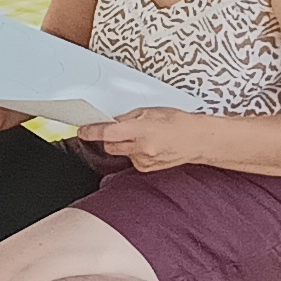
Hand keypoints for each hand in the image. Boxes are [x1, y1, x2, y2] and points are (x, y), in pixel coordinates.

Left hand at [76, 107, 210, 170]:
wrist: (198, 140)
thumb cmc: (179, 123)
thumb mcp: (151, 112)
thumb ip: (127, 118)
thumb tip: (110, 122)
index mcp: (141, 130)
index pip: (108, 133)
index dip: (92, 132)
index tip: (82, 130)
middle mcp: (142, 148)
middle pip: (110, 145)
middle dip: (110, 137)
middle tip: (120, 129)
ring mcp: (144, 161)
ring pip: (121, 152)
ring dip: (125, 144)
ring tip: (144, 136)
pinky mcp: (147, 169)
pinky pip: (131, 159)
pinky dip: (134, 152)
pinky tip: (149, 146)